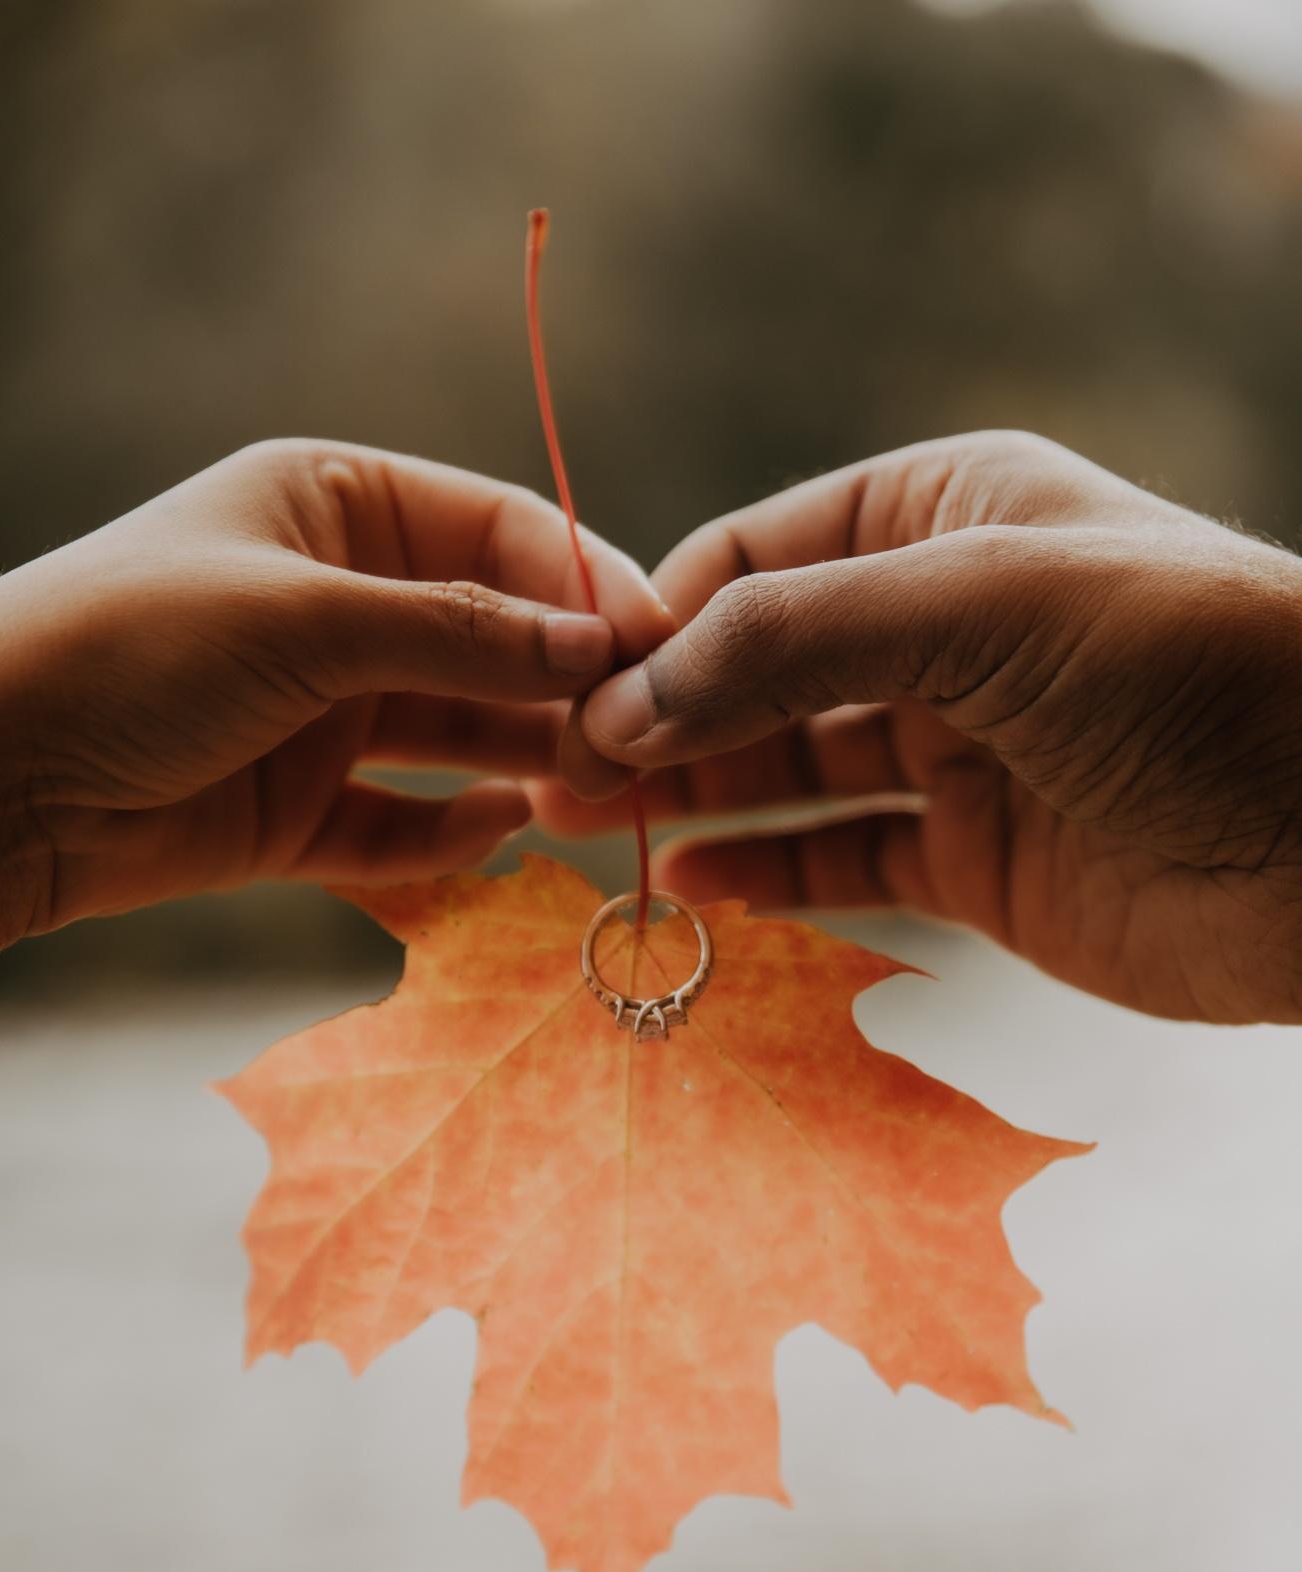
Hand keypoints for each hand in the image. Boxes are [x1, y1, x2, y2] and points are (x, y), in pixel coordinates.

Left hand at [0, 438, 667, 972]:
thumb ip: (461, 632)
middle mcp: (340, 602)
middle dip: (568, 684)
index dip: (588, 583)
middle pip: (495, 637)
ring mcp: (320, 710)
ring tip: (596, 790)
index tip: (665, 643)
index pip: (502, 531)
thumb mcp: (306, 619)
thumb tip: (603, 645)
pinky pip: (403, 821)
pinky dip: (452, 833)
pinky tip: (502, 834)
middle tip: (640, 738)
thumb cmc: (128, 648)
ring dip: (525, 758)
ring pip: (459, 732)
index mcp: (337, 507)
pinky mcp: (297, 809)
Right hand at [539, 431, 1301, 1022]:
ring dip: (692, 798)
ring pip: (789, 769)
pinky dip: (769, 874)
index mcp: (943, 517)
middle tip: (549, 776)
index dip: (658, 624)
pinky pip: (846, 860)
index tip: (572, 693)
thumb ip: (792, 639)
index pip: (756, 559)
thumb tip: (627, 699)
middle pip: (758, 670)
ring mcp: (959, 750)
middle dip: (655, 719)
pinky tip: (694, 889)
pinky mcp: (980, 862)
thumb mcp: (978, 604)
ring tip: (588, 833)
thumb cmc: (1186, 666)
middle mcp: (942, 628)